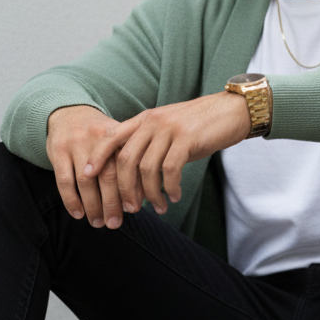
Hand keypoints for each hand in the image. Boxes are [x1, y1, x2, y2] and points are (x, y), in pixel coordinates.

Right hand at [46, 105, 136, 227]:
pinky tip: (78, 214)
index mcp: (118, 135)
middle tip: (115, 223)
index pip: (128, 166)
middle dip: (112, 203)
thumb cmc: (100, 135)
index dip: (131, 190)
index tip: (134, 210)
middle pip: (108, 175)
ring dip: (92, 206)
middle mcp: (99, 137)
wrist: (69, 112)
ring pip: (85, 181)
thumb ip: (130, 162)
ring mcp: (76, 143)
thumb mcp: (117, 139)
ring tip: (97, 223)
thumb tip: (144, 196)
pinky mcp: (58, 150)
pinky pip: (64, 180)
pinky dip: (71, 200)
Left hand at [84, 90, 251, 216]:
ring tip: (159, 207)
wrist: (232, 111)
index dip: (97, 156)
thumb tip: (134, 177)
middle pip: (125, 159)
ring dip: (151, 193)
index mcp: (144, 119)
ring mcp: (169, 129)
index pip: (111, 137)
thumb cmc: (199, 125)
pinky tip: (175, 197)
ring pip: (147, 168)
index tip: (87, 175)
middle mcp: (152, 122)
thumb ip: (149, 145)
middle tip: (131, 208)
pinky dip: (170, 188)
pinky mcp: (187, 138)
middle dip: (124, 188)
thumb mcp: (168, 130)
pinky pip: (170, 169)